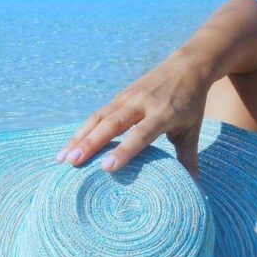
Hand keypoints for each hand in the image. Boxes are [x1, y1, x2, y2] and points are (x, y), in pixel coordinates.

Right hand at [55, 54, 209, 178]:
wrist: (186, 66)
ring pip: (98, 118)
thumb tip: (194, 190)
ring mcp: (127, 98)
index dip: (124, 150)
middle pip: (112, 124)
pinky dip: (81, 130)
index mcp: (163, 113)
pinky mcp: (118, 96)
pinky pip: (97, 115)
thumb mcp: (192, 130)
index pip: (141, 134)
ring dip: (79, 137)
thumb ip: (189, 159)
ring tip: (62, 158)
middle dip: (91, 143)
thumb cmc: (191, 103)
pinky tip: (68, 147)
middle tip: (73, 162)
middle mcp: (141, 104)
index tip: (107, 167)